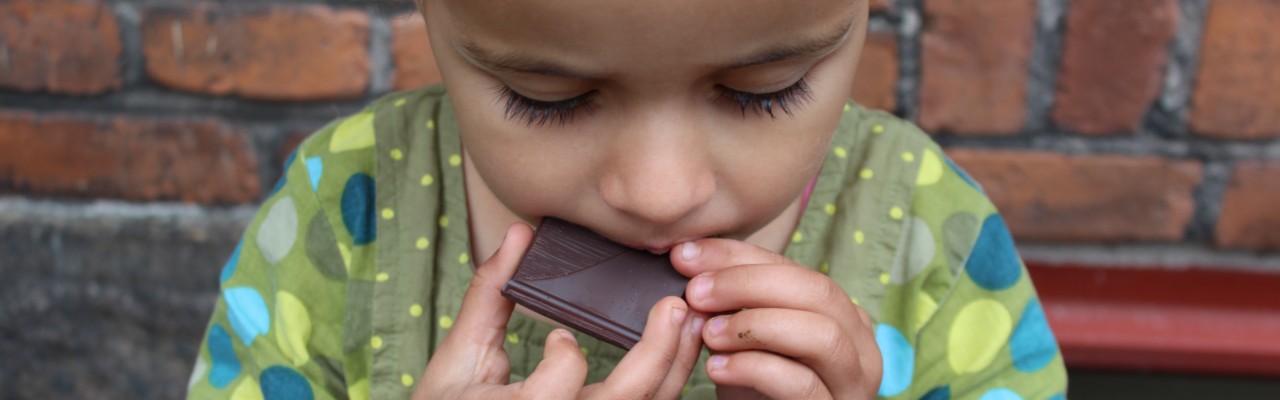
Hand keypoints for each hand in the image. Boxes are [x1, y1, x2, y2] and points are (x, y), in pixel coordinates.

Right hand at [414, 223, 706, 399]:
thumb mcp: (458, 360)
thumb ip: (488, 296)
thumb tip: (519, 235)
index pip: (556, 387)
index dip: (564, 360)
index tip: (558, 338)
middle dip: (657, 353)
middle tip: (674, 306)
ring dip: (674, 366)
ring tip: (688, 323)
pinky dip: (667, 384)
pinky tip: (675, 353)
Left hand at [672, 239, 881, 399]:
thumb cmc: (754, 388)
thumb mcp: (743, 338)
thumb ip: (730, 299)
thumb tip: (687, 256)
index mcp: (842, 315)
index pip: (794, 269)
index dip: (737, 257)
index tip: (686, 256)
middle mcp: (859, 345)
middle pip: (818, 292)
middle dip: (748, 284)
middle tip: (697, 292)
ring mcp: (853, 383)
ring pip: (822, 335)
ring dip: (757, 326)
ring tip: (709, 333)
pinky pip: (802, 384)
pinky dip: (754, 368)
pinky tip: (717, 367)